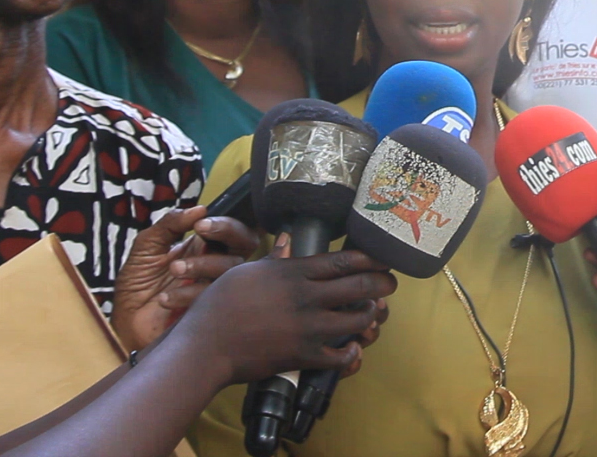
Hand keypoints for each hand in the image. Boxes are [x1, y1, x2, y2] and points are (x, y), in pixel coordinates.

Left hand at [112, 206, 258, 351]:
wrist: (126, 324)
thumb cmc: (137, 287)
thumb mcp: (146, 246)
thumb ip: (170, 223)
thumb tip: (199, 208)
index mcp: (204, 247)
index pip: (231, 228)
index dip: (224, 222)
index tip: (200, 223)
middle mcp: (216, 265)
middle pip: (246, 242)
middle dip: (227, 231)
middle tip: (201, 231)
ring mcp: (217, 289)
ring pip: (232, 269)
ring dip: (202, 264)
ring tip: (174, 269)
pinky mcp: (213, 312)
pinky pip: (216, 298)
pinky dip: (188, 294)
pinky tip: (166, 298)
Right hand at [180, 235, 398, 383]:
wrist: (205, 345)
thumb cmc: (220, 305)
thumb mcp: (246, 271)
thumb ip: (275, 259)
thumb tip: (289, 240)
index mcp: (293, 272)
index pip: (343, 260)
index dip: (369, 258)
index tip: (383, 258)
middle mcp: (305, 297)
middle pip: (359, 286)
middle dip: (382, 284)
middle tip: (390, 284)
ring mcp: (307, 327)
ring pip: (356, 319)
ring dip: (370, 316)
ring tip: (373, 313)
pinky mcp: (303, 355)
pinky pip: (340, 355)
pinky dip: (351, 352)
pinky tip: (353, 348)